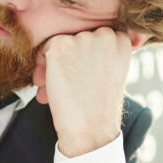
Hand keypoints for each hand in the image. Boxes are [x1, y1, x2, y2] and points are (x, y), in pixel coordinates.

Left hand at [33, 26, 143, 156]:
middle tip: (67, 82)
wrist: (90, 127)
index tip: (84, 74)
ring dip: (54, 64)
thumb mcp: (111, 72)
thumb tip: (80, 43)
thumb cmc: (100, 106)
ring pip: (62, 43)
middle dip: (70, 59)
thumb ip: (102, 53)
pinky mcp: (61, 46)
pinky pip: (45, 48)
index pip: (97, 36)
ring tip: (54, 87)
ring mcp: (82, 39)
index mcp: (121, 40)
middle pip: (78, 38)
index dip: (86, 55)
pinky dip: (42, 65)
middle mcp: (105, 35)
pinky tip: (44, 84)